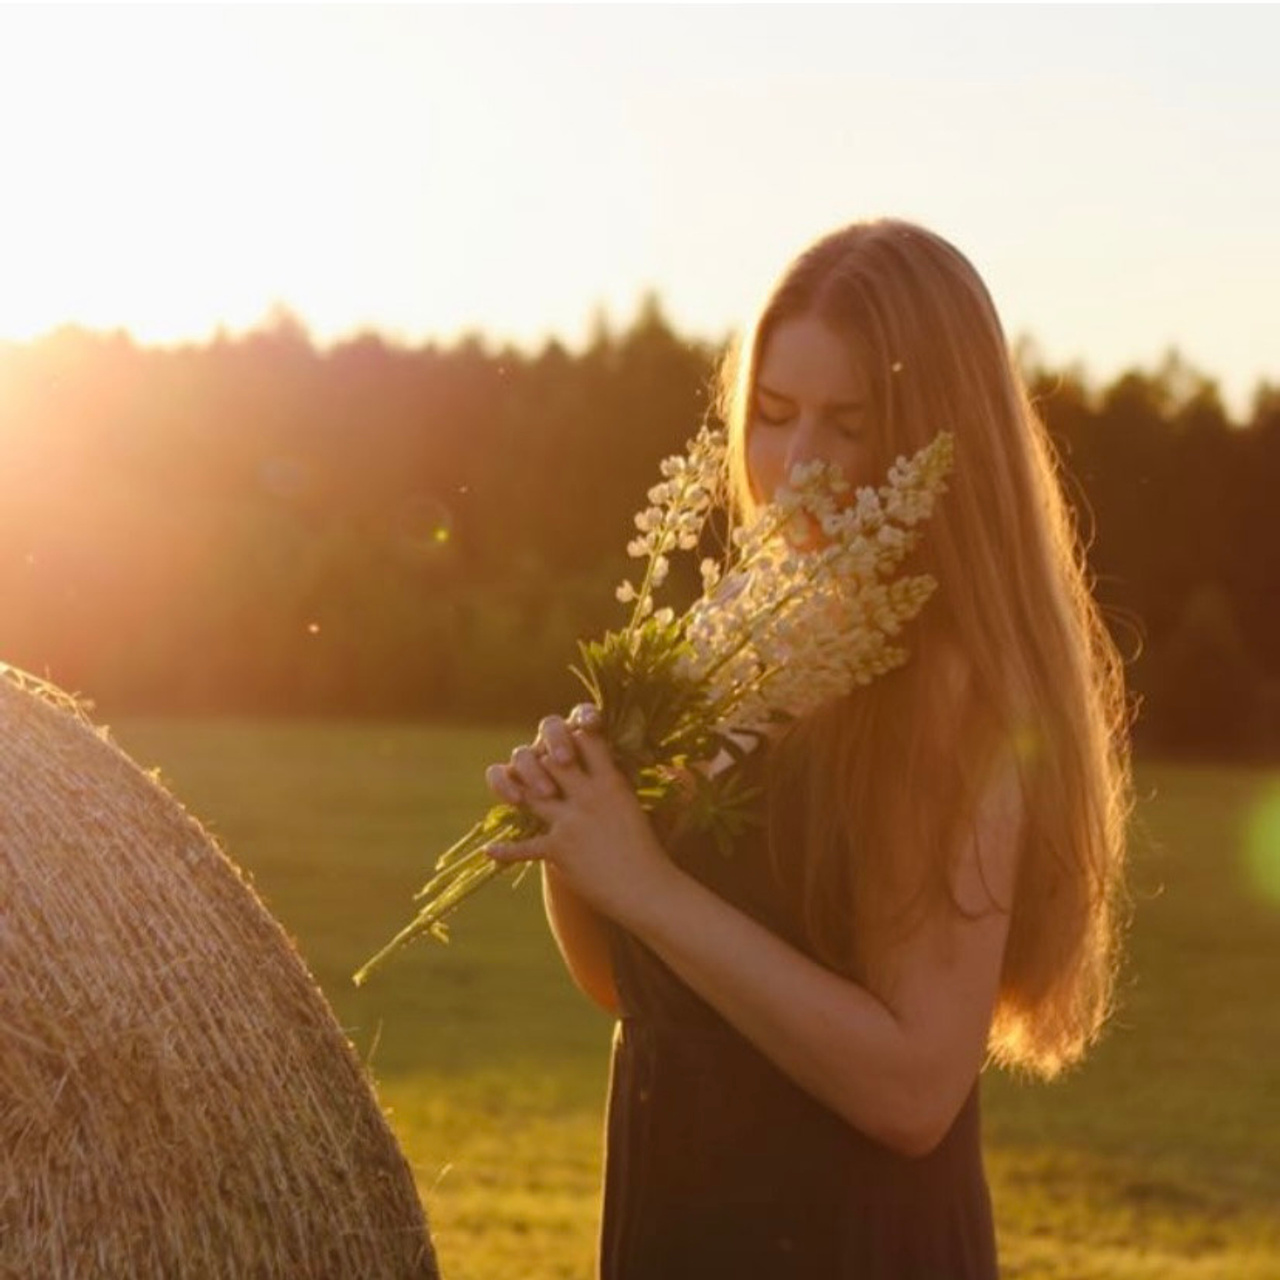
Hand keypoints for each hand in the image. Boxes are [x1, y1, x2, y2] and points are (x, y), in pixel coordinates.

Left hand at [482, 707, 676, 927]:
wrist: (646, 887)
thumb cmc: (646, 849)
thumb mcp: (630, 806)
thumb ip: (610, 787)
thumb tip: (596, 772)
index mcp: (611, 782)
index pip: (586, 740)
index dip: (572, 735)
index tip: (566, 738)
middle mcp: (589, 796)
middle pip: (551, 761)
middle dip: (541, 762)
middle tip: (537, 766)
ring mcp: (571, 822)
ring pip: (532, 794)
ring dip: (521, 793)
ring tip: (511, 796)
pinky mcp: (558, 849)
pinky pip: (523, 847)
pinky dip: (504, 851)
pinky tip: (490, 851)